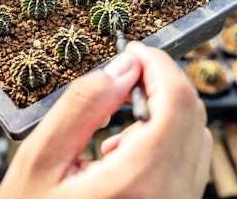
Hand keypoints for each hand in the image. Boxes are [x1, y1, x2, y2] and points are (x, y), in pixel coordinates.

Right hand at [0, 41, 211, 198]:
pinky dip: (165, 140)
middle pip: (193, 115)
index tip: (132, 52)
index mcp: (140, 182)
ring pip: (196, 138)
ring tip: (114, 124)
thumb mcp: (40, 163)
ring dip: (164, 112)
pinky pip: (189, 164)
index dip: (159, 64)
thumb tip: (121, 66)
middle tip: (122, 77)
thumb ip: (82, 106)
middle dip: (161, 84)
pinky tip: (122, 152)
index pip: (177, 101)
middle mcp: (172, 198)